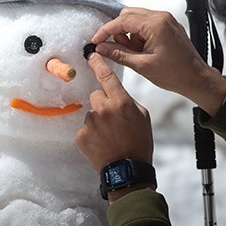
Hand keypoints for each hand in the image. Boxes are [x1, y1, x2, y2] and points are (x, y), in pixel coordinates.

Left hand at [75, 53, 152, 172]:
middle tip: (113, 119)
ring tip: (109, 135)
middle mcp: (103, 109)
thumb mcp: (143, 117)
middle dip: (103, 103)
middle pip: (96, 95)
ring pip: (91, 113)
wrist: (127, 169)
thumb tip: (118, 95)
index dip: (98, 63)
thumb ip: (129, 102)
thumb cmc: (138, 144)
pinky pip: (86, 128)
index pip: (106, 76)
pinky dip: (92, 134)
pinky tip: (102, 142)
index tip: (91, 56)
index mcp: (121, 102)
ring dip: (98, 120)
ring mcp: (90, 122)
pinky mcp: (81, 135)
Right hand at [91, 7, 225, 116]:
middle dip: (117, 31)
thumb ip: (118, 54)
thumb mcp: (142, 65)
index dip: (106, 31)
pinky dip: (138, 36)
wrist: (197, 79)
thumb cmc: (175, 74)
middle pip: (128, 15)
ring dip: (128, 34)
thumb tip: (100, 48)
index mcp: (156, 24)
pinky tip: (139, 51)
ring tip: (130, 54)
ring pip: (136, 20)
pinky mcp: (168, 26)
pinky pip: (146, 25)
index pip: (122, 20)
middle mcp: (161, 17)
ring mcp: (166, 20)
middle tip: (110, 48)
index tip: (95, 41)